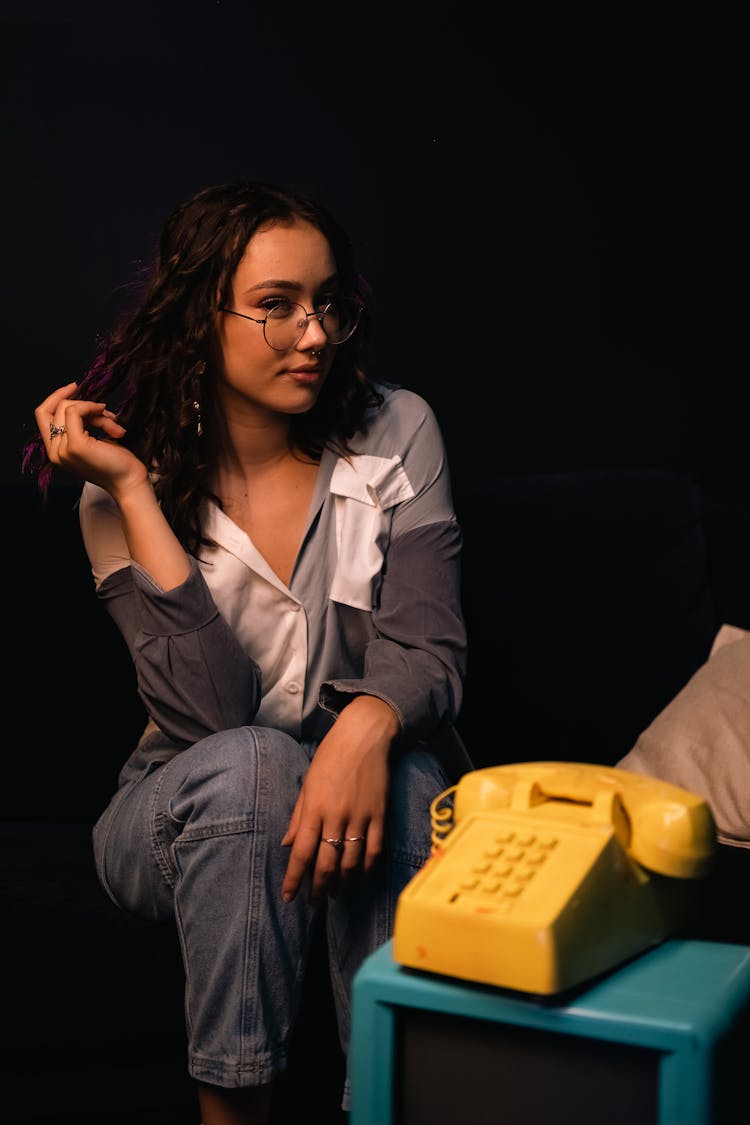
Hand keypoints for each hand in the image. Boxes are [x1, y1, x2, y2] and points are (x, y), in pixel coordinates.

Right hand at [34, 381, 148, 495]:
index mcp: (56, 451)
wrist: (130, 482)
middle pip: (57, 408)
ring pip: (68, 408)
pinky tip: (113, 422)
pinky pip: (75, 411)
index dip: (56, 397)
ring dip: (96, 411)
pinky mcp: (75, 445)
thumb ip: (80, 425)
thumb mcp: (93, 440)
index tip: (75, 387)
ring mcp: (62, 450)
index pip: (43, 415)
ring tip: (114, 426)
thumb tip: (82, 402)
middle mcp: (54, 452)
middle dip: (84, 406)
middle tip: (106, 413)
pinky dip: (93, 409)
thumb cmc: (117, 462)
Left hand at [280, 695, 399, 903]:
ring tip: (336, 892)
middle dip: (319, 888)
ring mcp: (360, 817)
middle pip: (326, 863)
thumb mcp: (307, 783)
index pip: (302, 852)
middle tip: (314, 901)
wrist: (364, 736)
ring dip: (342, 882)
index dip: (294, 878)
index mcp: (314, 808)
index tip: (288, 897)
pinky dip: (367, 867)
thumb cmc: (331, 756)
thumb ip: (299, 817)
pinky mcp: (380, 815)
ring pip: (351, 861)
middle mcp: (336, 816)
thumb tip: (288, 845)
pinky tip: (361, 875)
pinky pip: (375, 850)